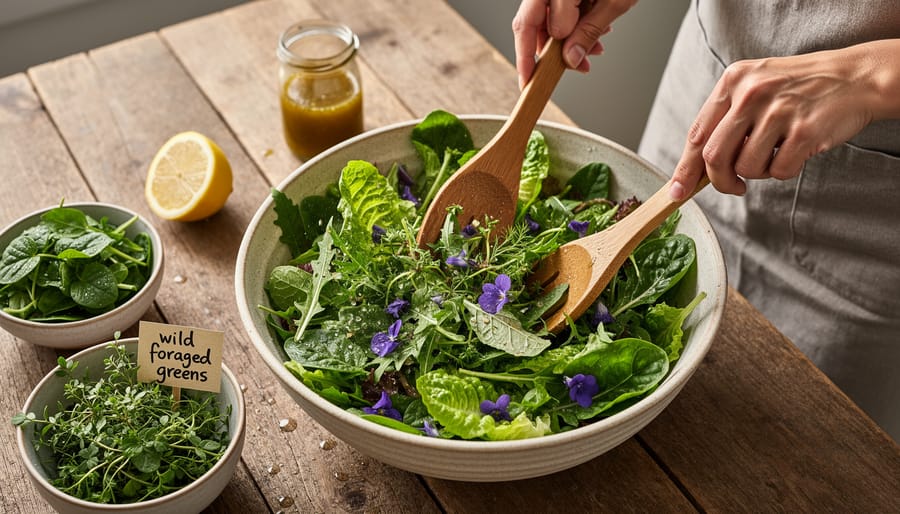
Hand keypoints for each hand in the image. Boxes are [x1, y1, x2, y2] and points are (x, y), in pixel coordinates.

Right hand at [513, 0, 635, 87]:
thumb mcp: (614, 1)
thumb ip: (589, 30)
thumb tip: (569, 59)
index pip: (527, 26)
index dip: (525, 57)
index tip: (528, 81)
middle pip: (534, 24)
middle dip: (554, 51)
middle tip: (574, 67)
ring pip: (549, 19)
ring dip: (569, 40)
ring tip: (595, 48)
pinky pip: (560, 9)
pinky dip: (576, 25)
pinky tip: (597, 30)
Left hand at [669, 40, 899, 199]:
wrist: (854, 77)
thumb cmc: (799, 88)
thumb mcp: (755, 86)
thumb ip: (726, 119)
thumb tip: (697, 167)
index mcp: (733, 81)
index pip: (697, 133)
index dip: (685, 168)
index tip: (678, 191)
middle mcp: (752, 93)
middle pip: (714, 155)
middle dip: (719, 180)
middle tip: (733, 186)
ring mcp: (778, 112)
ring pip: (746, 166)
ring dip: (758, 172)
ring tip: (775, 153)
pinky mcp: (804, 132)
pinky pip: (779, 171)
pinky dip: (784, 171)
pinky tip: (795, 152)